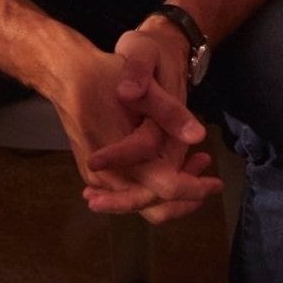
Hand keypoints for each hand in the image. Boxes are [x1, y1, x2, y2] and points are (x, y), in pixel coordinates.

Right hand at [49, 41, 221, 223]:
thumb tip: (199, 136)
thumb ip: (170, 113)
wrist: (66, 75)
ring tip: (195, 161)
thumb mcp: (143, 89)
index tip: (217, 183)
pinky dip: (153, 182)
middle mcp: (109, 178)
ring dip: (171, 187)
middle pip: (155, 207)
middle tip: (206, 173)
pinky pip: (130, 190)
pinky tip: (169, 161)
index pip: (166, 189)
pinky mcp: (97, 174)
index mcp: (122, 161)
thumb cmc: (103, 78)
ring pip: (143, 201)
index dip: (195, 188)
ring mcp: (100, 179)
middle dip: (185, 196)